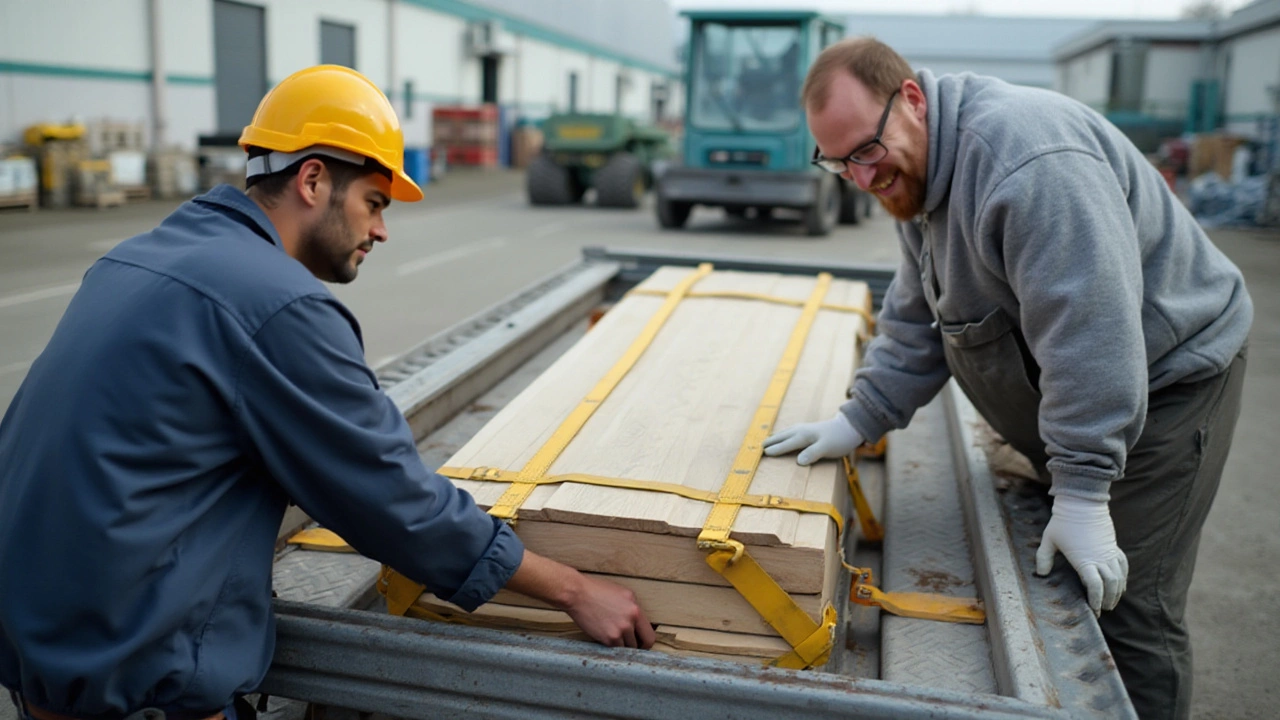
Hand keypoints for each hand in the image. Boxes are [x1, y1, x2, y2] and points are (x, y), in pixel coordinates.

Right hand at [505, 551, 654, 647]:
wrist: (577, 594)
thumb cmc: (596, 591)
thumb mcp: (622, 594)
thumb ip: (633, 609)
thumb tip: (639, 625)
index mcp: (636, 608)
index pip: (650, 635)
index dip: (646, 642)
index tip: (641, 644)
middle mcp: (631, 619)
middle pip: (641, 644)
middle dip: (635, 646)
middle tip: (627, 644)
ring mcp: (620, 630)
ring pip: (627, 648)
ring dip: (621, 646)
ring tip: (612, 637)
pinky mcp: (608, 638)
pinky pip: (615, 648)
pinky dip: (611, 646)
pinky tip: (604, 637)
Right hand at [762, 413, 863, 465]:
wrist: (850, 427)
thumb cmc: (839, 439)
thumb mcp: (827, 448)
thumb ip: (813, 454)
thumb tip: (798, 461)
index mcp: (803, 436)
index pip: (785, 444)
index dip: (774, 450)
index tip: (763, 454)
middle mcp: (800, 430)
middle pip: (781, 437)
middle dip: (770, 442)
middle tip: (757, 448)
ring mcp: (803, 428)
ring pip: (784, 433)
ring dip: (774, 438)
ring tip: (765, 443)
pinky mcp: (807, 429)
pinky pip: (789, 432)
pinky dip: (782, 435)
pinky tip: (782, 437)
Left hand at [1035, 495, 1128, 615]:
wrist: (1082, 503)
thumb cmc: (1063, 522)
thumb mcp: (1048, 540)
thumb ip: (1043, 558)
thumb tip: (1040, 574)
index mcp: (1084, 560)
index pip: (1095, 586)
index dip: (1096, 599)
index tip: (1094, 609)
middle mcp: (1100, 558)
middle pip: (1111, 585)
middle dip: (1108, 600)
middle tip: (1103, 609)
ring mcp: (1109, 552)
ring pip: (1120, 577)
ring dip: (1118, 591)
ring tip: (1112, 601)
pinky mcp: (1113, 546)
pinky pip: (1123, 565)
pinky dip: (1124, 577)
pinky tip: (1121, 584)